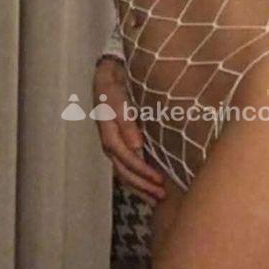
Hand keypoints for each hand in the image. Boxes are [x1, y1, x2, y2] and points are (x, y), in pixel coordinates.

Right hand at [92, 58, 165, 206]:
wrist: (109, 70)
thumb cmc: (116, 81)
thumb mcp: (119, 95)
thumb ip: (126, 120)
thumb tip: (136, 147)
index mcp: (108, 129)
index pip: (123, 156)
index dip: (140, 169)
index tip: (159, 179)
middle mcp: (109, 139)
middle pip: (122, 169)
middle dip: (142, 184)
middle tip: (161, 195)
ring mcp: (113, 142)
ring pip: (123, 171)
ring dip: (140, 186)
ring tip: (157, 198)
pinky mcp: (120, 142)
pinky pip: (126, 166)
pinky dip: (137, 179)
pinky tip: (149, 187)